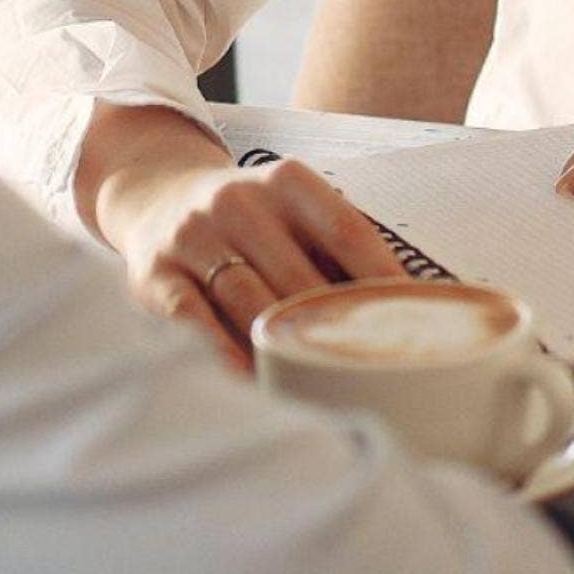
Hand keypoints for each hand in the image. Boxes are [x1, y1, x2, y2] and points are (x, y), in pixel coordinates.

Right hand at [96, 147, 410, 369]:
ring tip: (322, 392)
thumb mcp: (292, 210)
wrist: (155, 197)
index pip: (346, 231)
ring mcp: (193, 235)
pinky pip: (192, 318)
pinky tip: (249, 380)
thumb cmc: (250, 221)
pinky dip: (222, 351)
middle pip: (299, 277)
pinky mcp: (154, 273)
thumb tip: (419, 310)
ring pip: (249, 301)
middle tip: (375, 377)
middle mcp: (238, 200)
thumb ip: (340, 251)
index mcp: (287, 180)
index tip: (417, 325)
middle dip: (336, 330)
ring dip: (283, 350)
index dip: (382, 281)